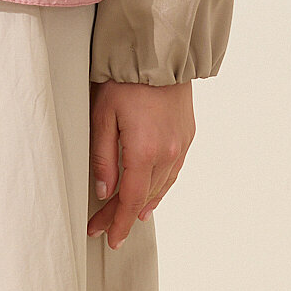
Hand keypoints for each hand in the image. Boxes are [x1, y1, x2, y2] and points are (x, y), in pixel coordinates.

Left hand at [87, 78, 194, 246]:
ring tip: (129, 218)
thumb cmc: (126, 80)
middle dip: (123, 215)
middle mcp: (167, 154)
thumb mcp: (103, 116)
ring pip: (161, 187)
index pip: (130, 200)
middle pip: (144, 197)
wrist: (160, 53)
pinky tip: (152, 195)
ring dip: (143, 204)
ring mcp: (180, 146)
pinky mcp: (187, 136)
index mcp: (144, 152)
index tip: (108, 238)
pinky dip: (161, 187)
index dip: (118, 222)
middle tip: (105, 228)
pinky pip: (173, 172)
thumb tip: (104, 191)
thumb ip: (103, 157)